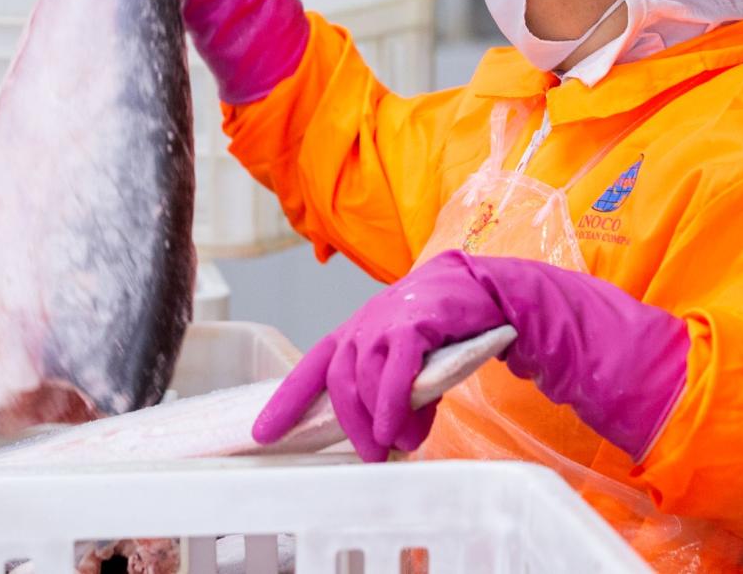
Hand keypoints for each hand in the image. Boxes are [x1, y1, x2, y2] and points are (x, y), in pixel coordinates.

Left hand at [251, 250, 503, 461]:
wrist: (479, 288)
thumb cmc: (441, 330)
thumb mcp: (410, 367)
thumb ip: (397, 398)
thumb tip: (393, 439)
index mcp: (353, 335)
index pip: (310, 368)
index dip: (285, 402)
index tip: (263, 434)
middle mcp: (361, 327)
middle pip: (338, 382)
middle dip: (350, 425)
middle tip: (371, 455)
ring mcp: (384, 323)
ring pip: (365, 380)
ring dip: (379, 420)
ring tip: (399, 443)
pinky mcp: (412, 325)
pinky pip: (395, 372)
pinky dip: (392, 404)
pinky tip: (398, 428)